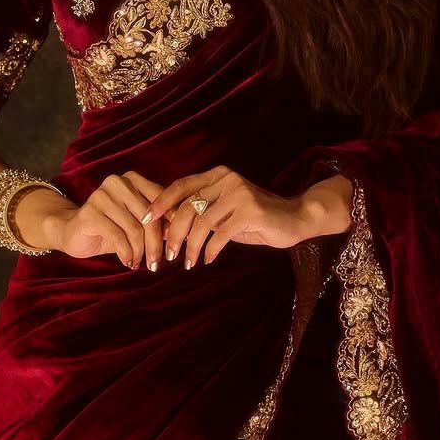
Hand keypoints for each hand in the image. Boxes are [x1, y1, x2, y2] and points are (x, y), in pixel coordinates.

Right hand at [46, 170, 170, 269]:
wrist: (72, 233)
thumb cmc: (110, 228)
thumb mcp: (136, 225)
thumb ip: (157, 224)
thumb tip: (183, 234)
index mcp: (133, 180)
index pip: (162, 201)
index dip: (172, 224)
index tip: (176, 245)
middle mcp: (118, 182)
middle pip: (150, 216)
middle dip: (156, 243)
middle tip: (156, 263)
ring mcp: (102, 195)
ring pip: (134, 228)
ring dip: (140, 251)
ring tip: (139, 263)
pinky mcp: (90, 212)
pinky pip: (117, 236)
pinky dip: (126, 253)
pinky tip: (128, 262)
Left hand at [141, 166, 307, 268]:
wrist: (295, 218)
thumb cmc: (255, 219)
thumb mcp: (225, 212)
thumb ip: (203, 213)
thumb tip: (168, 226)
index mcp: (217, 175)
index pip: (180, 185)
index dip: (161, 202)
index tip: (145, 220)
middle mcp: (226, 179)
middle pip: (188, 206)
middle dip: (174, 233)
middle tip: (168, 255)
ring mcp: (239, 193)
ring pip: (202, 222)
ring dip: (192, 247)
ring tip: (188, 263)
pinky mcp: (250, 211)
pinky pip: (221, 233)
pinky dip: (211, 250)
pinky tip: (208, 260)